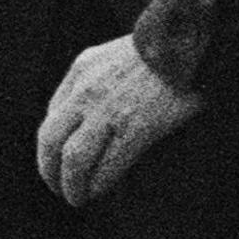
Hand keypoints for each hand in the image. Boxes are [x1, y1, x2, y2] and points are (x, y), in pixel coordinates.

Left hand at [39, 36, 200, 206]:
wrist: (189, 40)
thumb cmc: (160, 49)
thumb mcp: (113, 53)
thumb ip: (94, 78)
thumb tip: (84, 116)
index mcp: (81, 69)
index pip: (52, 116)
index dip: (50, 146)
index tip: (56, 161)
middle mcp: (87, 91)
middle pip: (51, 140)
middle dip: (48, 170)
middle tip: (56, 187)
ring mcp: (110, 110)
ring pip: (74, 158)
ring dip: (70, 184)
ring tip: (75, 198)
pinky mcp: (137, 127)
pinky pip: (109, 165)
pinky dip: (99, 184)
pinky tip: (98, 192)